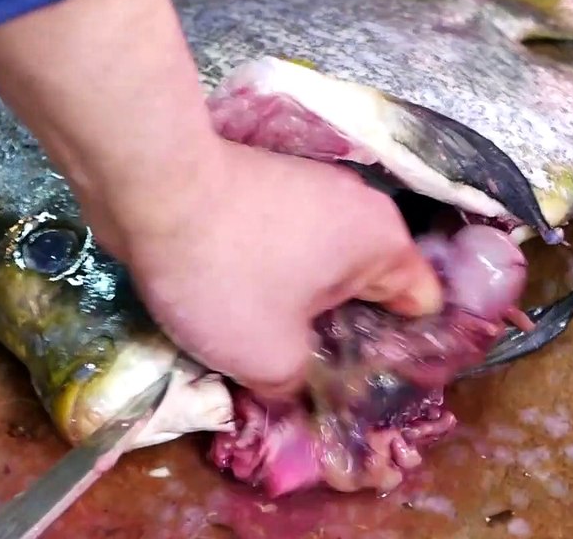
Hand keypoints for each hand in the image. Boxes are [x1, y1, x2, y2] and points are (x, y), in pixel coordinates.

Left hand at [0, 0, 441, 397]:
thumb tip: (290, 386)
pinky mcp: (264, 186)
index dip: (397, 351)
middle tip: (313, 377)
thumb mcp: (270, 358)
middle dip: (340, 332)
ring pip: (317, 265)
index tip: (368, 384)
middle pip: (365, 286)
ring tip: (267, 345)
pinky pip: (280, 244)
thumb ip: (296, 385)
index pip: (420, 304)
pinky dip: (266, 273)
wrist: (152, 189)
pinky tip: (235, 304)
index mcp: (382, 241)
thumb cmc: (229, 274)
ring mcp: (309, 189)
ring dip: (296, 304)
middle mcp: (357, 207)